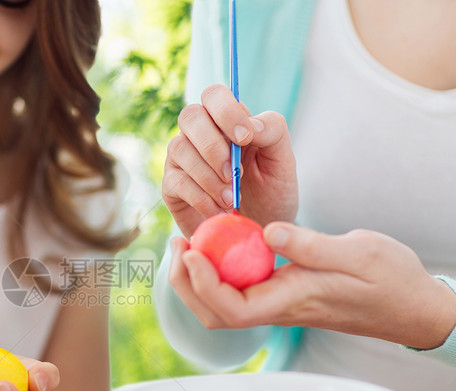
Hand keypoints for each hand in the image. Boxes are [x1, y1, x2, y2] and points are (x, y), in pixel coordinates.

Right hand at [163, 84, 298, 236]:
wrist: (258, 230)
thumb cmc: (270, 192)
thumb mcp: (283, 161)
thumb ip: (273, 132)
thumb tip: (250, 125)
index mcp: (227, 121)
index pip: (214, 95)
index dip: (226, 112)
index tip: (245, 139)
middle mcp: (199, 134)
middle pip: (190, 116)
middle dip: (212, 145)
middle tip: (235, 173)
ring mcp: (182, 160)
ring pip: (179, 148)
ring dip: (209, 176)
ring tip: (232, 199)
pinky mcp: (172, 187)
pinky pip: (177, 182)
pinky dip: (201, 198)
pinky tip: (219, 211)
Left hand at [170, 222, 455, 349]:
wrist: (412, 305)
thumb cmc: (391, 280)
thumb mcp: (358, 253)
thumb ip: (310, 244)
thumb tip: (266, 231)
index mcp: (292, 302)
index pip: (232, 308)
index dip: (203, 283)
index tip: (190, 249)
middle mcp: (278, 309)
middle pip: (215, 314)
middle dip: (186, 284)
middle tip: (176, 243)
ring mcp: (278, 305)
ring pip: (222, 307)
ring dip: (196, 280)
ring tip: (187, 242)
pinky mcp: (281, 295)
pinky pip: (238, 291)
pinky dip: (217, 273)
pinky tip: (215, 245)